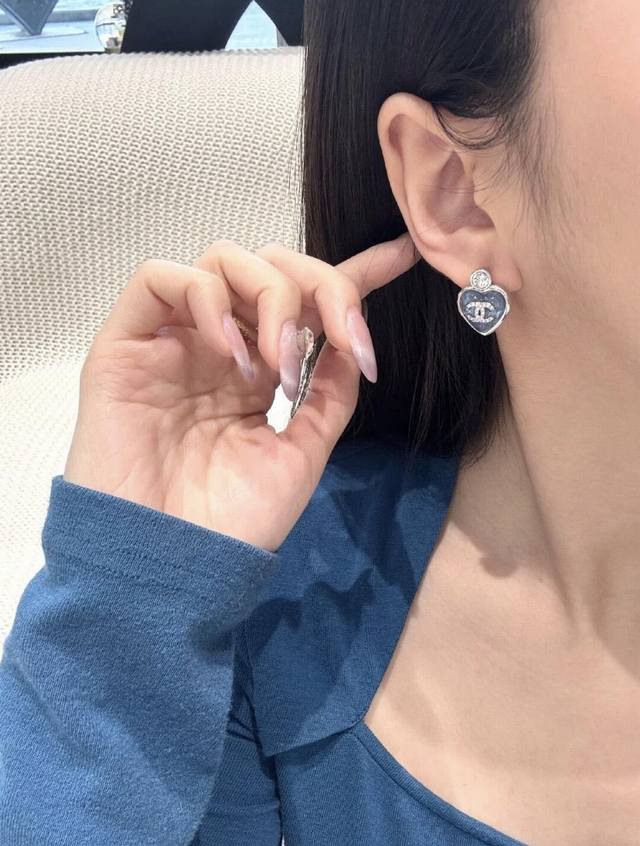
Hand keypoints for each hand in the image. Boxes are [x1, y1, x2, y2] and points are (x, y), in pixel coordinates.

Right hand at [63, 234, 418, 550]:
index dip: (353, 275)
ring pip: (221, 260)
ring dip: (270, 298)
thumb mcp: (301, 453)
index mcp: (259, 372)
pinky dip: (206, 299)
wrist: (171, 567)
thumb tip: (350, 338)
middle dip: (320, 286)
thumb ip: (328, 394)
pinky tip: (231, 353)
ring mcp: (173, 342)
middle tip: (342, 337)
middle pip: (270, 266)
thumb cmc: (233, 521)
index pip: (306, 305)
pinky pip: (159, 279)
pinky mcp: (126, 344)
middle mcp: (219, 347)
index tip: (403, 255)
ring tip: (278, 366)